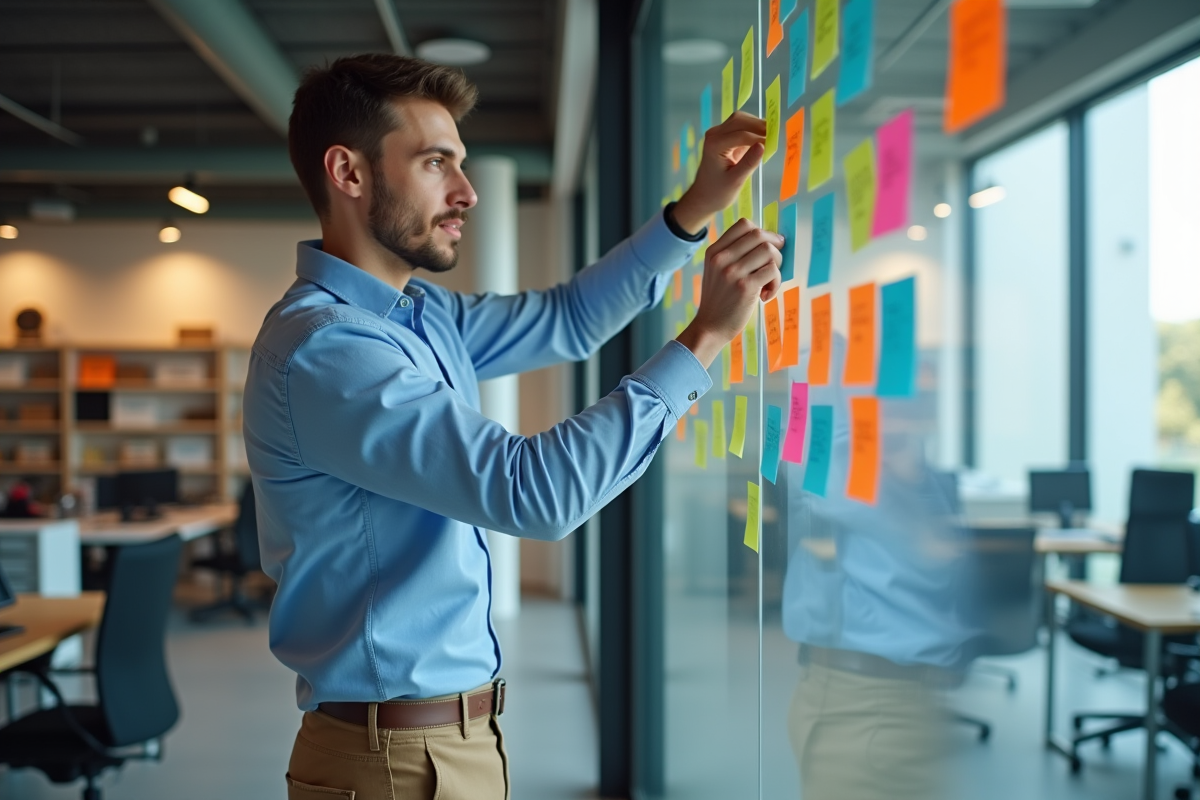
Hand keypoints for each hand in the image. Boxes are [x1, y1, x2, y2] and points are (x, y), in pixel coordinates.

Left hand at [671, 112, 765, 233]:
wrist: (704, 196)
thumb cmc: (718, 192)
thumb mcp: (736, 181)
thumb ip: (749, 162)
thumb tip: (763, 145)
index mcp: (714, 145)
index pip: (740, 135)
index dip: (759, 137)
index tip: (774, 143)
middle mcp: (714, 135)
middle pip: (739, 120)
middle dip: (758, 126)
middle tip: (775, 136)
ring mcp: (717, 134)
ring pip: (740, 119)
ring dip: (756, 125)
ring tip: (771, 137)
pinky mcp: (723, 136)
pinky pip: (740, 126)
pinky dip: (752, 129)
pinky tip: (762, 138)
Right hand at [677, 219, 782, 367]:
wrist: (710, 327)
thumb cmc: (719, 299)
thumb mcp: (716, 270)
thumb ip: (733, 254)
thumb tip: (767, 240)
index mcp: (714, 251)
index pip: (744, 225)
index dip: (762, 232)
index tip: (769, 245)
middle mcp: (722, 258)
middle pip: (759, 235)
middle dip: (775, 247)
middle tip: (775, 262)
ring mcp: (733, 272)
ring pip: (769, 252)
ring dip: (776, 266)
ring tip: (768, 282)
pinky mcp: (746, 287)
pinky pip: (773, 271)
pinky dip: (775, 282)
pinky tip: (766, 294)